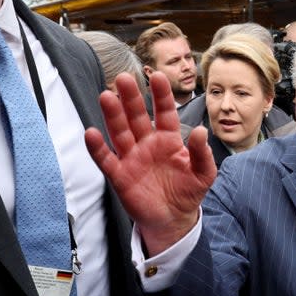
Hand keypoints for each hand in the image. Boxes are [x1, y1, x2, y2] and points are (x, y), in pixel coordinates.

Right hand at [84, 72, 217, 254]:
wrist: (173, 220)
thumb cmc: (188, 192)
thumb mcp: (203, 174)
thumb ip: (202, 153)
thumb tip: (200, 131)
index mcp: (168, 140)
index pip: (164, 112)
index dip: (161, 95)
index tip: (158, 76)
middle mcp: (147, 144)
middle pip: (137, 117)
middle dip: (131, 98)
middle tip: (124, 78)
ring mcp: (131, 158)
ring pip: (119, 132)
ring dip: (113, 116)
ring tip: (106, 96)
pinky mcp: (119, 175)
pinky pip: (106, 159)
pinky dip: (97, 148)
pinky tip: (91, 133)